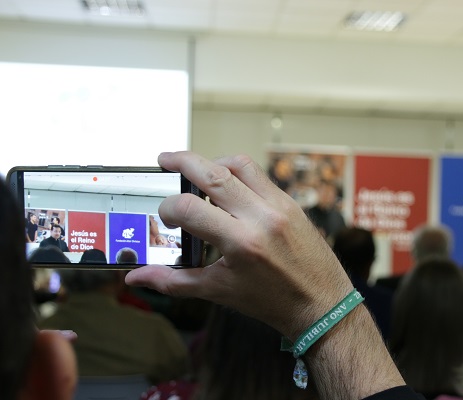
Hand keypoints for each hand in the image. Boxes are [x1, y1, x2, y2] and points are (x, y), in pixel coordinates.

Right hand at [125, 151, 352, 339]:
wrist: (320, 304)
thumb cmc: (272, 301)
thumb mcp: (219, 292)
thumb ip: (174, 281)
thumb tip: (137, 277)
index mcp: (241, 243)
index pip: (190, 208)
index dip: (168, 208)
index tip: (166, 216)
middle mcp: (261, 217)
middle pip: (213, 173)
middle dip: (183, 161)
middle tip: (165, 160)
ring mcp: (279, 206)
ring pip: (240, 165)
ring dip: (213, 162)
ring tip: (196, 171)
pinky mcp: (290, 203)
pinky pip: (260, 175)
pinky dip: (238, 173)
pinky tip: (227, 185)